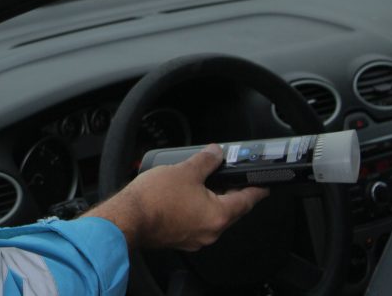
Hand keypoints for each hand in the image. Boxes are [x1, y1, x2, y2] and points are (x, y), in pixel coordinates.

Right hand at [84, 143, 268, 250]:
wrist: (127, 218)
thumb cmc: (154, 199)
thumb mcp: (185, 170)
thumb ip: (206, 160)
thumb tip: (216, 153)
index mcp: (218, 215)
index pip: (247, 200)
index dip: (256, 189)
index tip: (263, 185)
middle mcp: (210, 231)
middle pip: (231, 210)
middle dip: (232, 191)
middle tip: (231, 176)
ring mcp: (195, 238)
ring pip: (212, 216)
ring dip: (212, 200)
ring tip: (204, 181)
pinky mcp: (179, 238)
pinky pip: (196, 222)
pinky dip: (197, 209)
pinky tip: (186, 196)